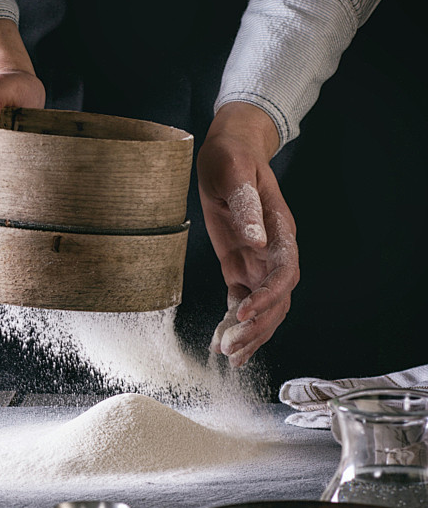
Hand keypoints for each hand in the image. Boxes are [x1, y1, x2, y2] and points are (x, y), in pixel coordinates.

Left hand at [197, 102, 299, 366]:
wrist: (228, 152)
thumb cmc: (232, 157)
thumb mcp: (234, 172)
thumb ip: (247, 204)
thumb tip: (257, 241)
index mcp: (281, 231)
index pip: (284, 274)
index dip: (268, 297)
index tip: (243, 313)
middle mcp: (274, 252)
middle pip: (278, 300)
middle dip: (258, 327)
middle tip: (231, 348)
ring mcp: (258, 261)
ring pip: (265, 308)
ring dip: (251, 333)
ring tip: (229, 356)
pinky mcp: (239, 266)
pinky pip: (244, 301)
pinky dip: (236, 324)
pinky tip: (224, 343)